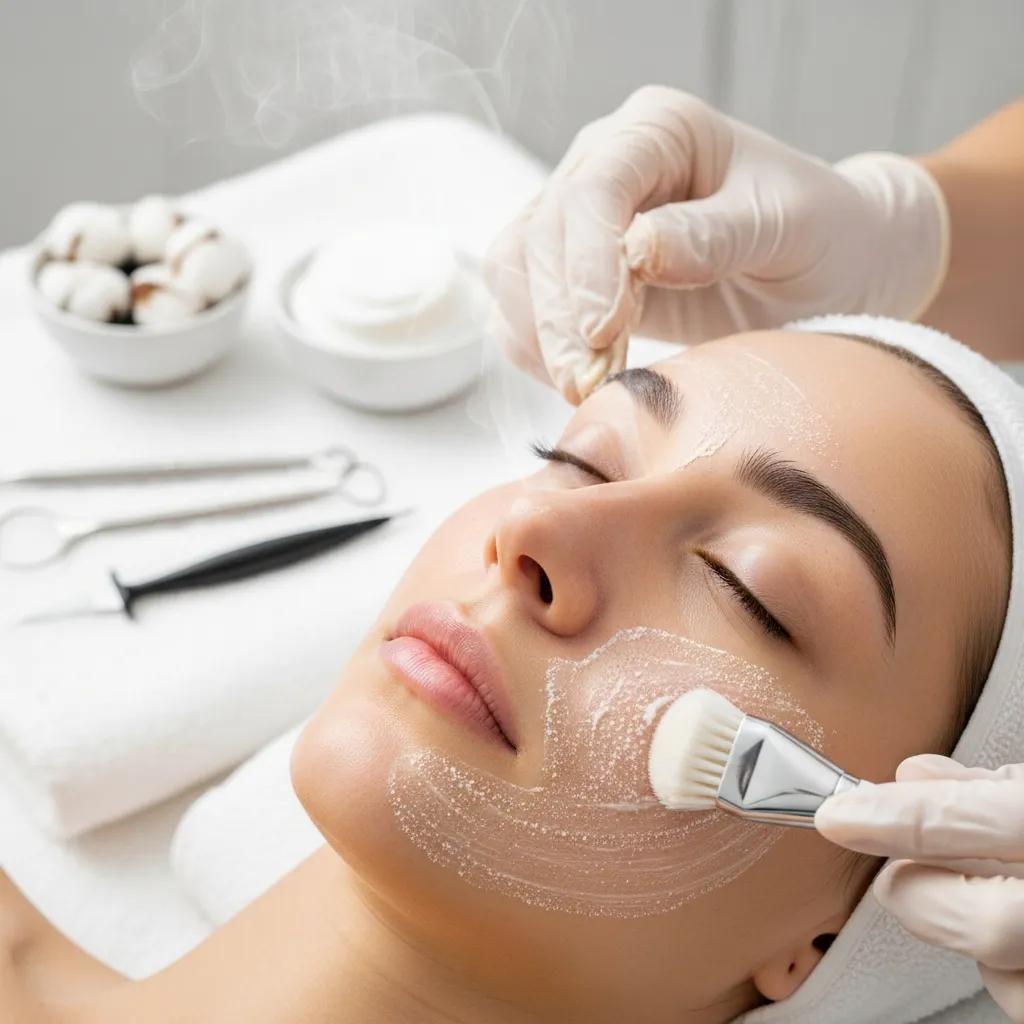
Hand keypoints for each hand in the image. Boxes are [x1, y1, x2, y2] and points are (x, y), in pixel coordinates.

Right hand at [484, 85, 948, 403]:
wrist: (825, 273)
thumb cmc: (820, 236)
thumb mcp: (789, 226)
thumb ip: (716, 233)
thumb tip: (638, 249)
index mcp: (660, 130)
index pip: (593, 189)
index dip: (588, 262)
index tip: (603, 330)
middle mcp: (608, 165)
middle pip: (540, 235)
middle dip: (558, 317)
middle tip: (588, 380)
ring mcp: (582, 221)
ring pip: (514, 272)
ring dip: (540, 336)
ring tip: (587, 385)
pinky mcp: (573, 275)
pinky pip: (519, 308)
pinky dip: (535, 349)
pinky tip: (578, 377)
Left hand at [816, 754, 1023, 1022]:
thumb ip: (981, 787)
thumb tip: (911, 774)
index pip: (972, 822)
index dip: (896, 819)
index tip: (836, 816)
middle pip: (983, 921)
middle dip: (921, 894)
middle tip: (899, 873)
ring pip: (999, 971)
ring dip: (964, 930)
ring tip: (979, 893)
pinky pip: (1016, 995)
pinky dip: (999, 965)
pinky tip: (1008, 933)